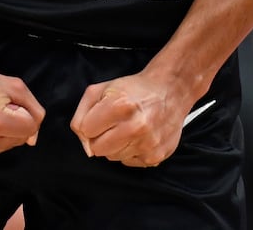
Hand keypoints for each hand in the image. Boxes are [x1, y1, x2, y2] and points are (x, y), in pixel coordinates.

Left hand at [70, 69, 194, 166]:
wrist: (171, 90)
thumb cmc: (134, 89)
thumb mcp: (101, 89)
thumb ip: (82, 114)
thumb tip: (83, 140)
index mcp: (120, 105)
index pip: (86, 130)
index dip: (91, 122)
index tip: (101, 116)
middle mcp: (136, 127)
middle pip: (97, 149)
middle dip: (101, 137)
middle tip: (113, 124)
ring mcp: (147, 144)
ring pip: (113, 157)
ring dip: (116, 145)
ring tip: (128, 129)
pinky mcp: (156, 156)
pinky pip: (129, 162)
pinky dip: (131, 151)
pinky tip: (139, 137)